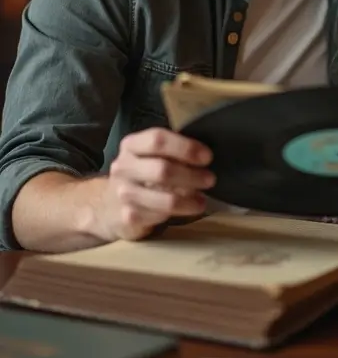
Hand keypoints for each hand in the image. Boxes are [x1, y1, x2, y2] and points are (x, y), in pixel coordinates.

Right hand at [96, 128, 213, 241]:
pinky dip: (179, 213)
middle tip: (210, 179)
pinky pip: (160, 216)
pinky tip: (188, 209)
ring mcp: (123, 194)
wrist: (108, 206)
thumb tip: (205, 155)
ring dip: (190, 200)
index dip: (186, 147)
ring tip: (202, 200)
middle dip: (192, 176)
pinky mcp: (128, 217)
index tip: (207, 157)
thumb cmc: (140, 175)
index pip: (158, 140)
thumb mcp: (150, 156)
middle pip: (163, 170)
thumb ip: (172, 152)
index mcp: (131, 145)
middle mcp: (123, 167)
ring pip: (165, 198)